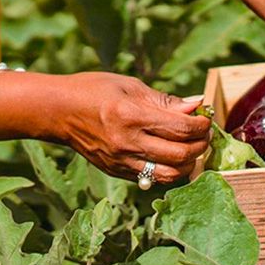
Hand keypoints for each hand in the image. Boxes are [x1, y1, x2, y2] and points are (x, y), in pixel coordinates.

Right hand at [0, 72, 210, 183]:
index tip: (206, 119)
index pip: (181, 128)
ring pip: (170, 175)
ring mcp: (121, 161)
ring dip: (189, 164)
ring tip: (192, 149)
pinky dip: (169, 170)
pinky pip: (152, 179)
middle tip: (204, 135)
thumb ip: (164, 100)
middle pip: (180, 155)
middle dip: (201, 145)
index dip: (201, 126)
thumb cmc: (94, 90)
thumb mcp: (130, 85)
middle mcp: (127, 142)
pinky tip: (172, 157)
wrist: (57, 111)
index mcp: (131, 115)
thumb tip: (196, 105)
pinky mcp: (116, 172)